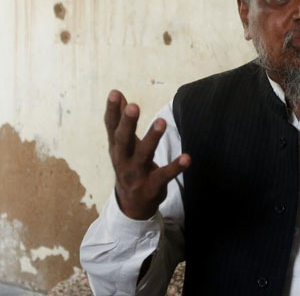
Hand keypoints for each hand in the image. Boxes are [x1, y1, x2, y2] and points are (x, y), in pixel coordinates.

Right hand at [105, 90, 190, 219]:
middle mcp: (123, 160)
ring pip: (143, 155)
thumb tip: (118, 95)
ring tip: (162, 121)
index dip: (113, 111)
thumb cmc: (129, 166)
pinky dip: (176, 167)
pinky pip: (164, 175)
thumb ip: (121, 121)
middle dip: (128, 123)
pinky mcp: (152, 186)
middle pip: (123, 140)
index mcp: (116, 148)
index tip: (115, 93)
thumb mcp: (122, 145)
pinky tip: (187, 157)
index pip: (112, 127)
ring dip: (152, 138)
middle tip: (134, 106)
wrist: (132, 205)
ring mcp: (136, 174)